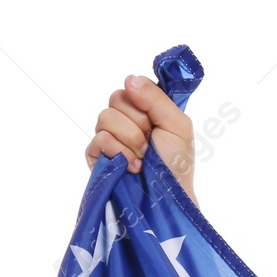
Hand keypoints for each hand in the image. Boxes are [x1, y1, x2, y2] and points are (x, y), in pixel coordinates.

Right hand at [84, 73, 198, 207]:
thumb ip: (156, 98)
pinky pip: (97, 139)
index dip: (144, 101)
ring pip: (105, 117)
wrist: (167, 197)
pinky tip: (130, 166)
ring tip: (141, 158)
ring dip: (129, 140)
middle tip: (150, 143)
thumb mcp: (178, 125)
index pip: (132, 85)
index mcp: (146, 109)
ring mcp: (110, 136)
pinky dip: (117, 152)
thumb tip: (129, 78)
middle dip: (137, 123)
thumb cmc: (177, 164)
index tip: (156, 121)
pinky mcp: (97, 154)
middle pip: (116, 98)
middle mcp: (126, 119)